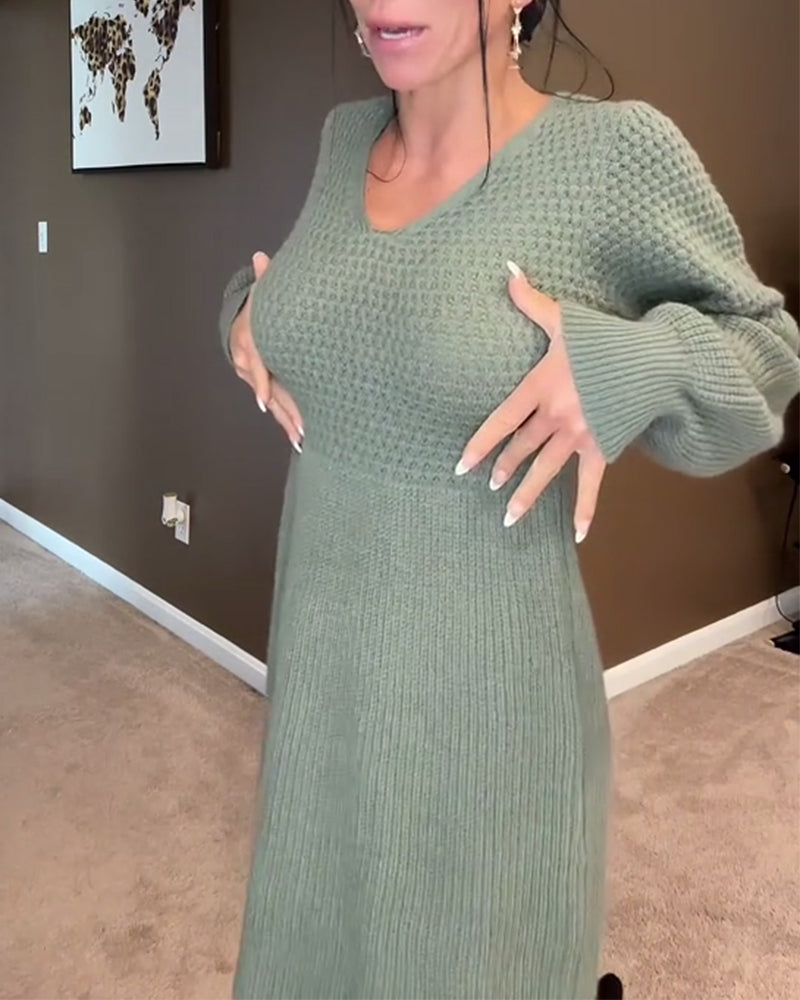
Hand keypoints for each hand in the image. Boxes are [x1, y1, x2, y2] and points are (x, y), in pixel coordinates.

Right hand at [229, 252, 304, 452]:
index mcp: (252, 346)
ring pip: (275, 405)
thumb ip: (265, 279)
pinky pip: (279, 408)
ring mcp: (260, 382)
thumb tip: (260, 257)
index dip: (261, 383)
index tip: (265, 400)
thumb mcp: (262, 295)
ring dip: (288, 423)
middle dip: (284, 412)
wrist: (245, 324)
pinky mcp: (270, 390)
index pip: (256, 366)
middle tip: (301, 428)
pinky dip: (288, 423)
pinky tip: (300, 440)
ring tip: (302, 440)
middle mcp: (253, 369)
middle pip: (268, 393)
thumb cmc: (259, 310)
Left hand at [456, 262, 606, 541]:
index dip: (479, 445)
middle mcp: (554, 416)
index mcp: (540, 387)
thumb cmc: (605, 339)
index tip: (460, 466)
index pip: (500, 421)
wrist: (653, 359)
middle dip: (503, 468)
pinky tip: (579, 536)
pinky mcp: (603, 447)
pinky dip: (586, 510)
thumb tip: (507, 269)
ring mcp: (579, 435)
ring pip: (546, 470)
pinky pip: (591, 484)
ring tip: (508, 518)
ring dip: (527, 495)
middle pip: (521, 448)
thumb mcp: (565, 319)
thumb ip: (531, 301)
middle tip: (488, 487)